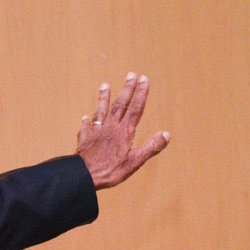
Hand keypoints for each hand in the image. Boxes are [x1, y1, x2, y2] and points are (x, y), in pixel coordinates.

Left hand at [76, 72, 170, 189]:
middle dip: (127, 89)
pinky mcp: (85, 139)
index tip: (144, 79)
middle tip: (131, 74)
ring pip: (101, 111)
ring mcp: (96, 132)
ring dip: (104, 98)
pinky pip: (86, 127)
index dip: (141, 93)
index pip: (136, 109)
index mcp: (125, 132)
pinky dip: (87, 121)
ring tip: (104, 85)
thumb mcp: (135, 162)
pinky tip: (85, 117)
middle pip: (120, 104)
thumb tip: (167, 134)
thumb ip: (151, 147)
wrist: (83, 175)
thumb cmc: (110, 171)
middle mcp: (111, 128)